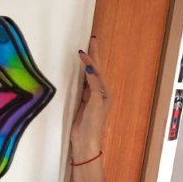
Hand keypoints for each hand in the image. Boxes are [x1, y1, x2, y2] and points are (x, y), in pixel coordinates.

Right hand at [70, 37, 112, 155]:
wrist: (85, 141)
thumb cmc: (92, 124)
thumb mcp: (94, 103)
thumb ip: (92, 85)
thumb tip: (89, 68)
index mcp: (105, 94)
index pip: (97, 72)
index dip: (91, 60)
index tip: (82, 50)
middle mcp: (99, 94)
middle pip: (95, 71)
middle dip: (93, 57)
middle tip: (92, 40)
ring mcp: (90, 97)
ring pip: (88, 76)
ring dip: (86, 64)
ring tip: (85, 51)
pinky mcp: (82, 102)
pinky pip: (81, 84)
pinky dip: (79, 75)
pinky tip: (77, 69)